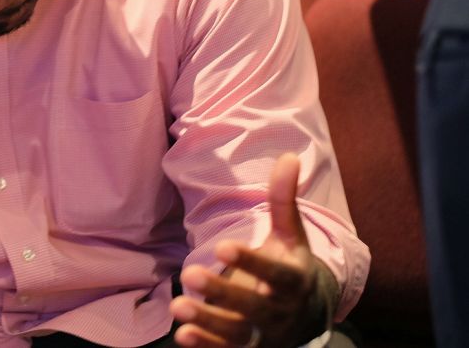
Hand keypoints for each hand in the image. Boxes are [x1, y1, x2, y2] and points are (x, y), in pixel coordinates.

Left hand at [170, 154, 335, 346]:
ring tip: (177, 306)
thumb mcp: (291, 235)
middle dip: (222, 292)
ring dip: (207, 321)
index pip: (274, 273)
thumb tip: (287, 156)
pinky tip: (182, 335)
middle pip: (252, 306)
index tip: (222, 246)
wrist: (306, 317)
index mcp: (293, 280)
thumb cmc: (291, 267)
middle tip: (189, 273)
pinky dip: (206, 346)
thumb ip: (284, 200)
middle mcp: (279, 311)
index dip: (250, 261)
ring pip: (236, 333)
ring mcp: (263, 334)